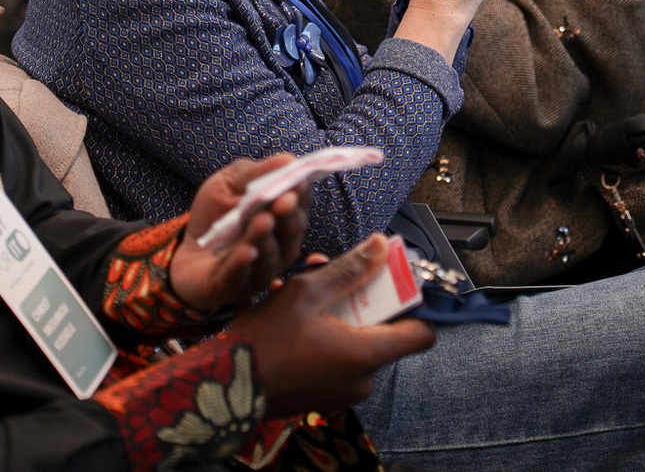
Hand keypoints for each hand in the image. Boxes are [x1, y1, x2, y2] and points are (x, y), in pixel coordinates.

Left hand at [169, 154, 313, 312]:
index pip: (299, 206)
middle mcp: (279, 247)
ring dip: (265, 237)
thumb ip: (254, 173)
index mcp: (282, 219)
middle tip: (285, 199)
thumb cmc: (214, 215)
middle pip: (290, 232)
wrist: (185, 251)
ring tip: (262, 220)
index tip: (299, 180)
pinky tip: (246, 251)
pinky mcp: (233, 286)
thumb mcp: (228, 184)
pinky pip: (241, 276)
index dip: (301, 194)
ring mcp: (259, 270)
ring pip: (269, 255)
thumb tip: (289, 159)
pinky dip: (243, 263)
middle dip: (288, 215)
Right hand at [234, 236, 436, 416]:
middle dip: (363, 302)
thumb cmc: (264, 340)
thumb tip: (382, 246)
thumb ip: (348, 270)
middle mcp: (362, 380)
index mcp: (365, 354)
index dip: (414, 307)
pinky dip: (328, 339)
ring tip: (304, 292)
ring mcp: (344, 393)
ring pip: (358, 345)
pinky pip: (339, 362)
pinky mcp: (325, 398)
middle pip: (385, 334)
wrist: (222, 388)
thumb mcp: (305, 293)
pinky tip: (297, 320)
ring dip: (340, 317)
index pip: (422, 335)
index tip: (394, 285)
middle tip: (334, 278)